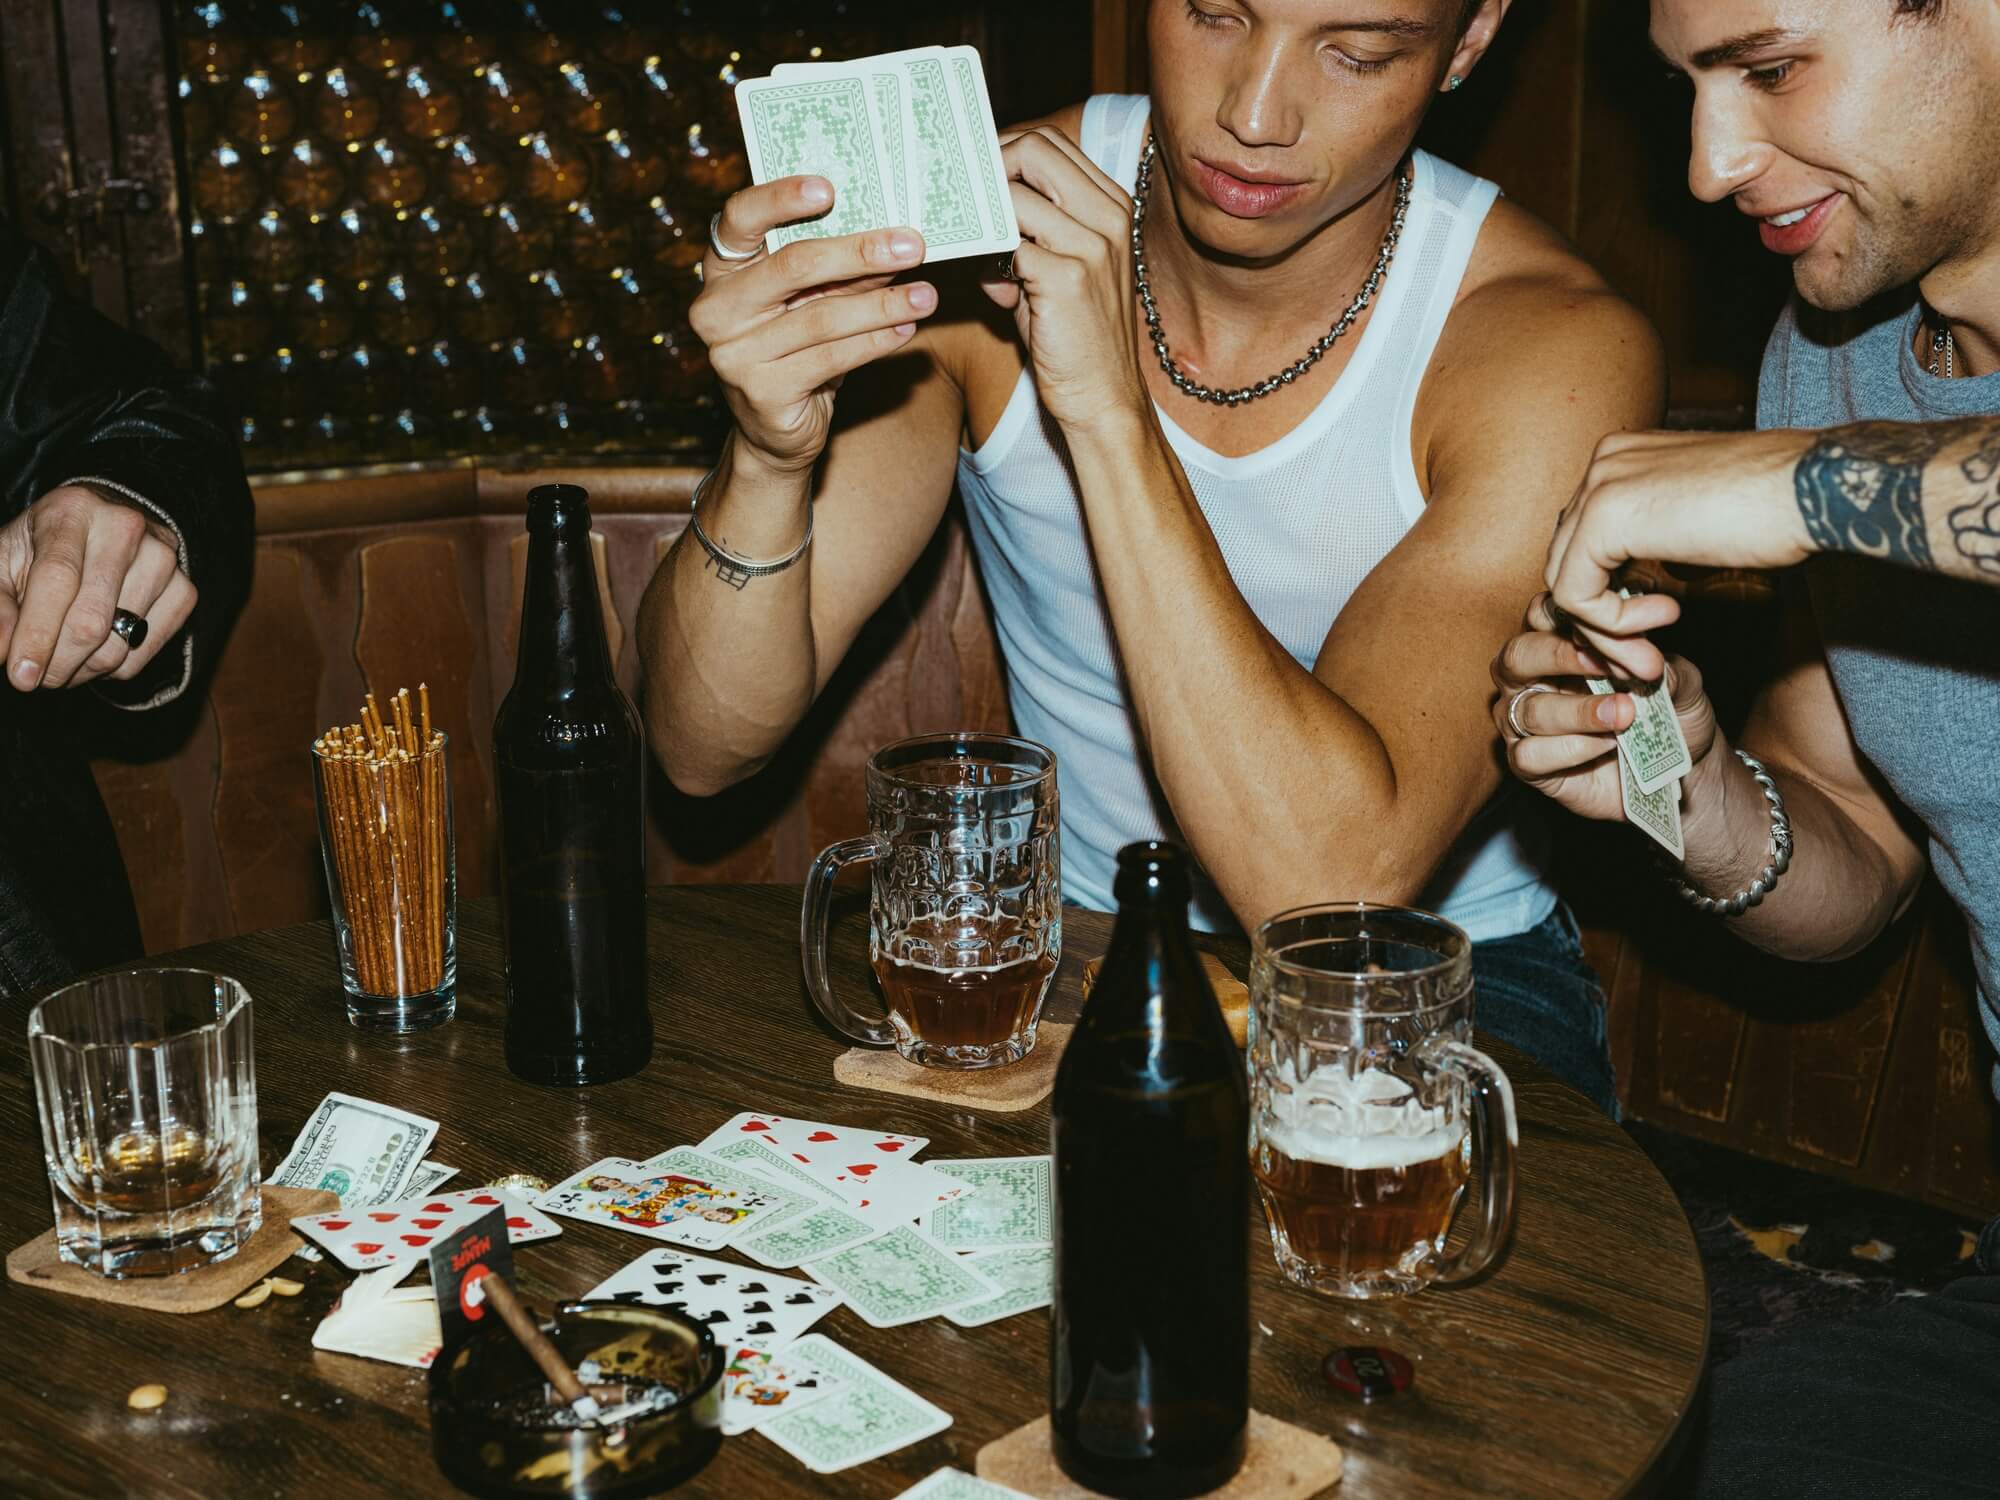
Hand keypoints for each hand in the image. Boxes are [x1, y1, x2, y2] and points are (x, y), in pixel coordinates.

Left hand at [0, 485, 194, 689]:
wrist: (99, 532)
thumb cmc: (41, 549)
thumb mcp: (3, 563)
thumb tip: (1, 650)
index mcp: (73, 511)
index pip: (58, 579)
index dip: (37, 633)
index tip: (20, 676)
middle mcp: (126, 528)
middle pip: (91, 621)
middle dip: (57, 664)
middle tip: (36, 678)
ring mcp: (163, 559)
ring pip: (118, 645)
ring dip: (82, 669)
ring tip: (62, 658)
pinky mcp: (185, 589)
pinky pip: (144, 653)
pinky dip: (113, 668)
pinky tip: (96, 649)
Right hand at [688, 175, 935, 475]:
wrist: (774, 430)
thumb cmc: (794, 349)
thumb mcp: (806, 301)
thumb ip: (832, 269)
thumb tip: (893, 233)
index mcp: (721, 270)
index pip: (738, 219)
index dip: (779, 198)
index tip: (828, 188)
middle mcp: (716, 309)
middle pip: (792, 266)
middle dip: (859, 253)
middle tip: (912, 245)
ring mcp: (733, 354)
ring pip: (821, 318)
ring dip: (882, 304)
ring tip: (925, 296)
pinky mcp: (762, 393)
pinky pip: (832, 359)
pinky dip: (875, 342)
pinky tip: (905, 329)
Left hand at [983, 127, 1145, 432]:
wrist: (1103, 398)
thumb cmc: (1073, 339)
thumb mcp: (1054, 274)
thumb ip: (1024, 235)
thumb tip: (973, 212)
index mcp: (1112, 206)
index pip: (1052, 144)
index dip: (1002, 148)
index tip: (970, 171)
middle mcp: (1109, 217)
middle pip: (1035, 149)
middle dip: (986, 165)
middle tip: (955, 191)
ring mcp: (1092, 245)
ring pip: (1014, 192)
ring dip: (977, 210)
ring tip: (956, 232)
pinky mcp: (1067, 278)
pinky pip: (1006, 243)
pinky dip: (981, 254)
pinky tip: (975, 275)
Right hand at [1492, 593, 1718, 823]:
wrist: (1680, 773)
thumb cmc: (1669, 715)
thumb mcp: (1681, 684)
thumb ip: (1664, 667)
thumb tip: (1647, 659)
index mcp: (1558, 643)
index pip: (1541, 615)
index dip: (1569, 618)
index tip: (1616, 628)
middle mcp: (1531, 678)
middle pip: (1517, 656)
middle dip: (1559, 657)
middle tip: (1604, 666)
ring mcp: (1523, 722)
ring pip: (1527, 709)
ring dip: (1577, 711)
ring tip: (1623, 715)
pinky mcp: (1528, 764)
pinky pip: (1529, 755)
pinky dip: (1570, 749)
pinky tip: (1606, 745)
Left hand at [1545, 427, 1814, 678]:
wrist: (1815, 490)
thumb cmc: (1773, 509)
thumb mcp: (1693, 526)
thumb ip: (1649, 545)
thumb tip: (1624, 590)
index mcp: (1622, 458)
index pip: (1581, 540)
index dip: (1606, 596)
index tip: (1647, 633)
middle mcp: (1603, 462)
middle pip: (1566, 560)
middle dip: (1599, 622)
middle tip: (1643, 659)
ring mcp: (1600, 484)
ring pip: (1565, 580)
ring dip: (1606, 632)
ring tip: (1651, 656)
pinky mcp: (1604, 515)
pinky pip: (1575, 592)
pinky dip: (1611, 623)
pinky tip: (1664, 617)